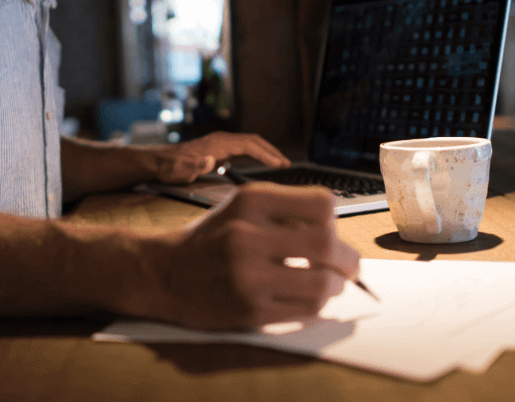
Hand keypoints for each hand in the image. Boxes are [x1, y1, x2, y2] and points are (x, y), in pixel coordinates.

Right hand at [143, 183, 357, 329]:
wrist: (164, 273)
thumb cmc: (210, 239)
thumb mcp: (240, 207)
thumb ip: (285, 211)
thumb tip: (337, 231)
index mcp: (250, 202)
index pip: (321, 204)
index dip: (334, 220)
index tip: (332, 230)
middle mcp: (246, 235)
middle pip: (326, 244)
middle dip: (348, 257)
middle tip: (349, 264)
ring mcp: (247, 276)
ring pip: (322, 284)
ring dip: (335, 285)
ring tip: (329, 283)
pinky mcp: (249, 310)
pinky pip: (305, 310)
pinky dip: (317, 304)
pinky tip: (308, 296)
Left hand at [151, 131, 290, 183]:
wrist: (159, 162)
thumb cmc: (170, 168)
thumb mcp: (180, 170)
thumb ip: (194, 166)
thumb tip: (210, 160)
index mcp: (217, 143)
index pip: (248, 145)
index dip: (265, 154)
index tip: (279, 164)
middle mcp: (221, 140)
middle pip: (253, 141)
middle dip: (271, 151)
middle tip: (287, 164)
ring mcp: (220, 143)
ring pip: (250, 143)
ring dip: (266, 151)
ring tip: (280, 163)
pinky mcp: (219, 148)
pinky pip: (243, 147)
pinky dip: (257, 153)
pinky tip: (262, 161)